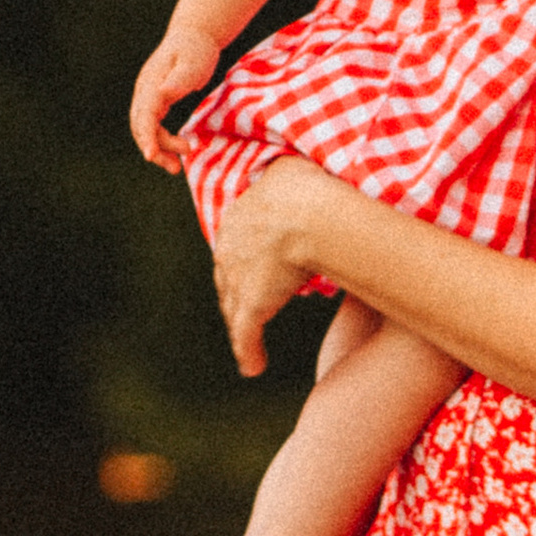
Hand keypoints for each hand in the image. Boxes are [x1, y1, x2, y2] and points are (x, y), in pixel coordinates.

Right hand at [131, 22, 224, 167]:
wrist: (193, 36)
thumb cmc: (196, 49)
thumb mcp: (193, 63)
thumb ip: (180, 79)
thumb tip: (164, 94)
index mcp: (151, 84)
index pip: (145, 115)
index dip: (147, 136)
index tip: (150, 156)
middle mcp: (145, 91)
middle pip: (140, 126)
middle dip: (154, 149)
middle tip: (175, 168)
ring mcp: (148, 96)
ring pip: (145, 129)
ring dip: (158, 148)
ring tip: (178, 166)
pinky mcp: (156, 101)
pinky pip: (153, 125)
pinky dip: (162, 140)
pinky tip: (178, 149)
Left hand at [213, 159, 323, 374]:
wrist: (305, 213)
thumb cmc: (307, 187)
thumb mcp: (292, 171)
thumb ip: (290, 175)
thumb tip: (300, 167)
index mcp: (237, 219)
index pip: (235, 245)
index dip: (245, 259)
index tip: (256, 268)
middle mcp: (229, 250)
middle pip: (228, 278)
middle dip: (236, 292)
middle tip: (247, 306)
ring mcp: (238, 279)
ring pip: (234, 308)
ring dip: (242, 326)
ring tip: (248, 343)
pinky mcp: (251, 305)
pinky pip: (246, 336)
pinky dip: (248, 352)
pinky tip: (253, 367)